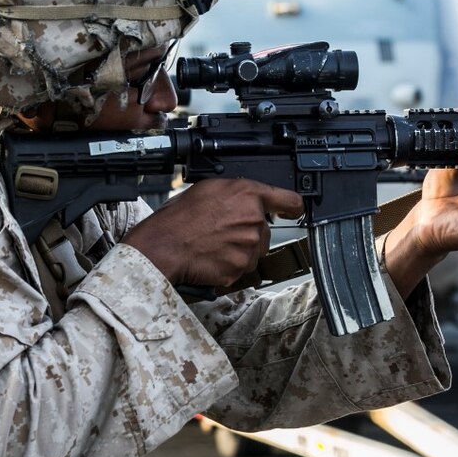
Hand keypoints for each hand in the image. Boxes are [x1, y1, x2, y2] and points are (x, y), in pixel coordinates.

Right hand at [123, 179, 303, 286]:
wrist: (163, 246)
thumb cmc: (179, 218)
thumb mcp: (208, 188)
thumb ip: (237, 192)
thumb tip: (247, 197)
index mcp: (248, 195)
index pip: (289, 200)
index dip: (293, 206)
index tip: (294, 210)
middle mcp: (254, 220)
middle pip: (264, 231)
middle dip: (249, 232)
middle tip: (222, 231)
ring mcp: (249, 246)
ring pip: (254, 251)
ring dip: (240, 250)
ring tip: (213, 244)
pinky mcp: (241, 268)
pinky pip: (242, 268)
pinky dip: (229, 265)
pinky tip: (212, 256)